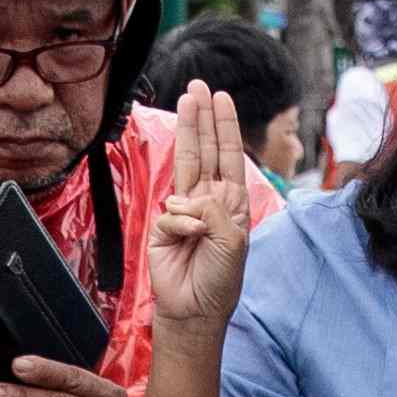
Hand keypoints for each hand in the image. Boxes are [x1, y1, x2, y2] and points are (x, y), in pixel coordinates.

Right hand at [138, 81, 257, 335]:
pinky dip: (182, 224)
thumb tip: (190, 198)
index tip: (221, 98)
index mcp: (230, 202)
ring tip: (187, 99)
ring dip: (188, 129)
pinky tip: (190, 238)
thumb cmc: (220, 279)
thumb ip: (217, 211)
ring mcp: (184, 211)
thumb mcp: (233, 242)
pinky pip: (172, 214)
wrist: (195, 310)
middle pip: (204, 149)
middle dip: (202, 117)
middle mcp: (208, 200)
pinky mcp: (163, 227)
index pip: (228, 156)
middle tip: (198, 86)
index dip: (224, 127)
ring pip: (185, 162)